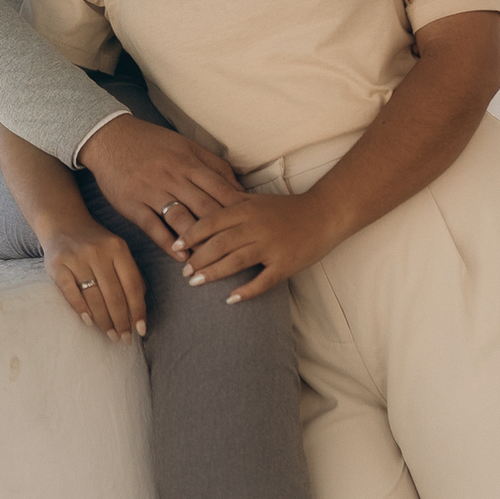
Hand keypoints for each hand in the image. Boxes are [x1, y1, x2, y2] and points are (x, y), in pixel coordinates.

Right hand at [41, 218, 146, 344]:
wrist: (63, 222)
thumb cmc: (96, 243)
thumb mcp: (117, 250)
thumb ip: (130, 274)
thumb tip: (139, 309)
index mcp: (118, 248)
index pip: (132, 286)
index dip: (138, 311)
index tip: (140, 330)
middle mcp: (98, 251)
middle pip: (114, 295)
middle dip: (121, 321)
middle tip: (124, 339)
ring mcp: (76, 257)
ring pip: (94, 297)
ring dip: (104, 321)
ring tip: (110, 335)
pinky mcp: (57, 264)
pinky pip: (71, 293)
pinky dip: (81, 309)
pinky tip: (89, 322)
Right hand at [78, 114, 243, 255]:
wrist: (109, 137)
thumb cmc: (152, 143)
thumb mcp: (186, 146)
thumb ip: (213, 165)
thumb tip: (239, 188)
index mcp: (189, 162)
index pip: (221, 189)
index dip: (238, 209)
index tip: (252, 226)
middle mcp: (173, 177)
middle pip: (205, 207)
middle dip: (224, 230)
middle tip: (239, 250)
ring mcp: (152, 191)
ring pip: (181, 219)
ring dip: (198, 241)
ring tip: (212, 260)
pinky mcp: (133, 204)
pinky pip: (153, 228)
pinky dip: (168, 244)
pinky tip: (181, 257)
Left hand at [175, 190, 343, 302]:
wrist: (324, 214)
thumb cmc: (287, 208)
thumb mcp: (257, 200)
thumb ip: (232, 202)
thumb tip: (202, 206)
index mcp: (246, 209)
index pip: (211, 222)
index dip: (191, 235)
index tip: (175, 246)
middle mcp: (256, 226)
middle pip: (219, 244)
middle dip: (197, 258)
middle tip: (183, 271)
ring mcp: (271, 246)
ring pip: (235, 261)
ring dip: (213, 273)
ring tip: (195, 282)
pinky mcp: (285, 264)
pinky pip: (263, 280)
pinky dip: (246, 291)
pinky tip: (231, 298)